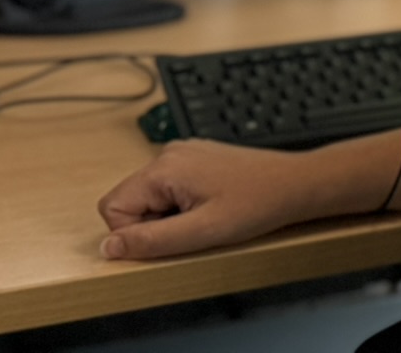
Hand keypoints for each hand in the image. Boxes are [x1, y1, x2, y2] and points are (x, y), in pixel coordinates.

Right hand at [97, 139, 319, 259]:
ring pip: (149, 196)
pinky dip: (182, 204)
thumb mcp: (201, 232)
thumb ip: (150, 241)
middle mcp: (168, 153)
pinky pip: (169, 188)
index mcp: (164, 167)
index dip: (134, 233)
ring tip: (205, 215)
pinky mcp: (195, 159)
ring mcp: (183, 153)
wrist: (293, 184)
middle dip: (152, 223)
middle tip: (191, 227)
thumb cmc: (255, 204)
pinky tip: (210, 206)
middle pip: (129, 200)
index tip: (170, 236)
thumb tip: (108, 247)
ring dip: (168, 215)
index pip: (112, 207)